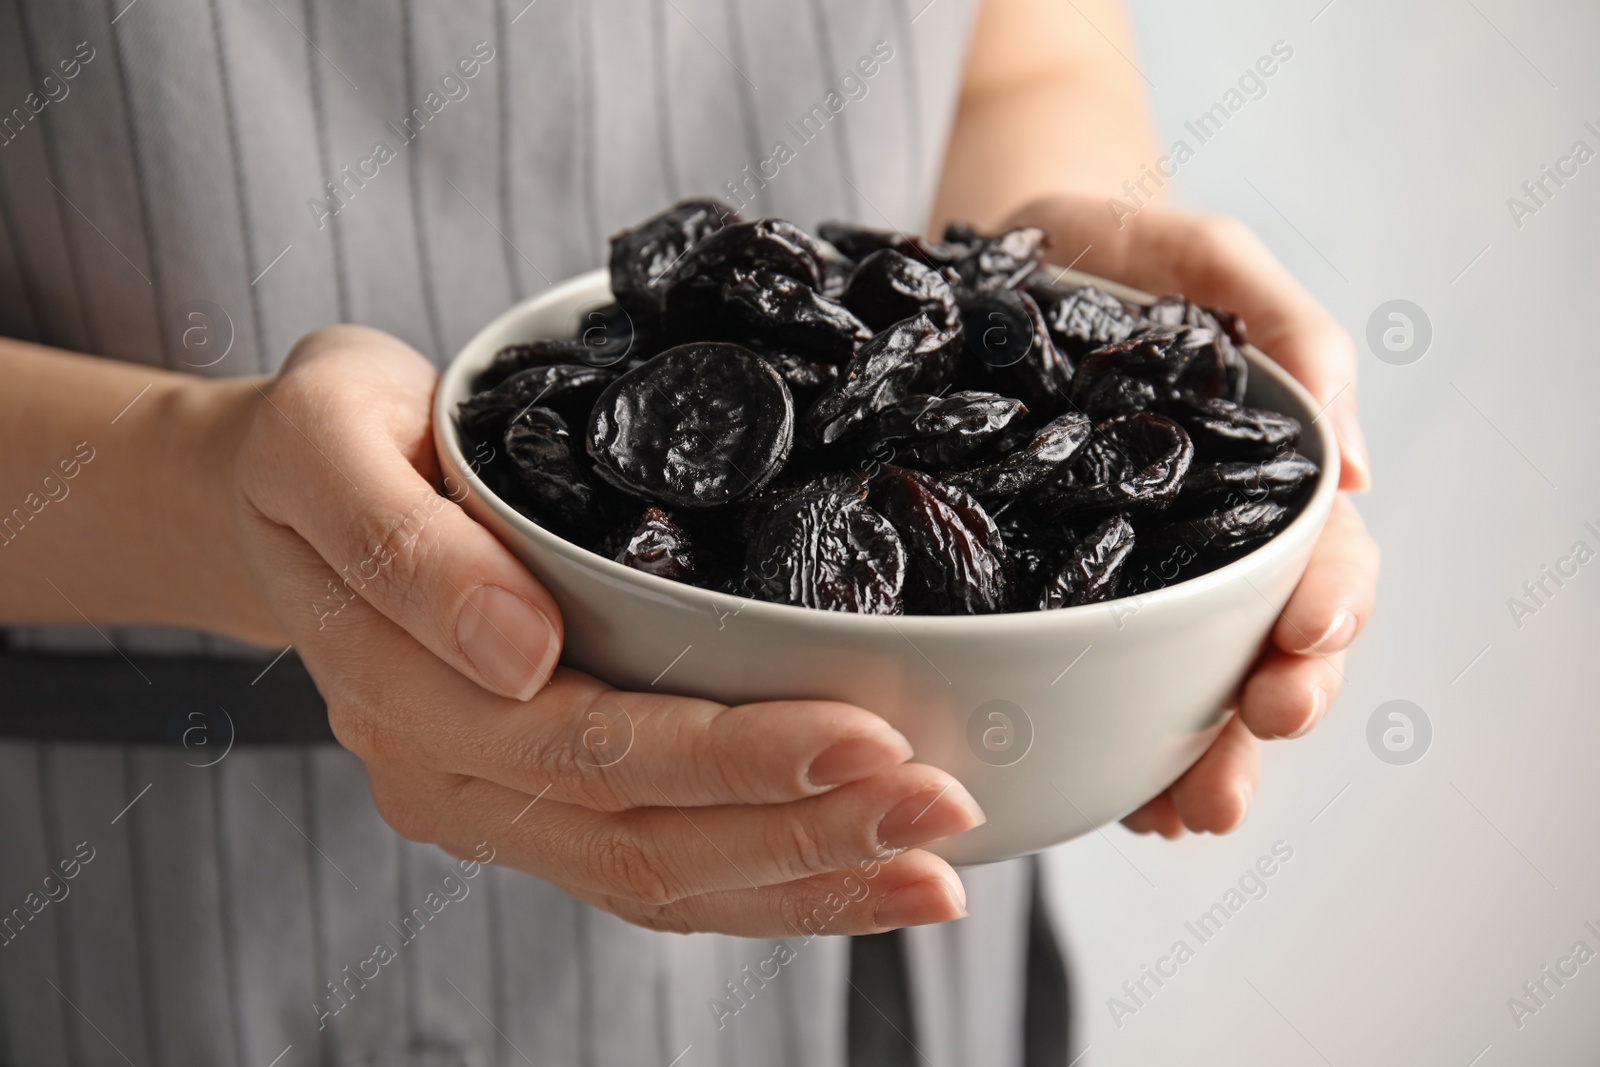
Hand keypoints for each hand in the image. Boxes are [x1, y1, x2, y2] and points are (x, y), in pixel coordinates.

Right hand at [226, 326, 981, 934]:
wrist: (278, 497)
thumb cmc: (319, 446)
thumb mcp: (326, 442)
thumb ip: (408, 551)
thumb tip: (526, 652)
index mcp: (403, 693)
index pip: (590, 748)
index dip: (733, 755)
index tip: (866, 735)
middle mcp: (451, 774)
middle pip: (644, 837)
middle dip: (806, 830)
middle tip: (942, 807)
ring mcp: (494, 803)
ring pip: (659, 881)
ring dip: (804, 882)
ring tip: (932, 870)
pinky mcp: (538, 802)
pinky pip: (654, 870)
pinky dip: (765, 885)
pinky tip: (862, 875)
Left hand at [1007, 194, 1381, 836]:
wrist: (998, 252)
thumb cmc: (1120, 250)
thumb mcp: (1208, 259)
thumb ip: (1287, 330)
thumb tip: (1358, 464)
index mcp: (1260, 482)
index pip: (1322, 562)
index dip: (1328, 610)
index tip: (1305, 642)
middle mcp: (1207, 544)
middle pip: (1267, 650)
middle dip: (1267, 714)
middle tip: (1241, 766)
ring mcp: (1134, 576)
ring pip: (1189, 687)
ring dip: (1198, 760)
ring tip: (1184, 813)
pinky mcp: (1053, 592)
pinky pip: (1092, 680)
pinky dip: (1115, 744)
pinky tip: (1112, 794)